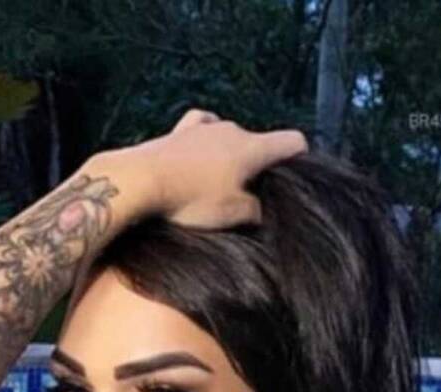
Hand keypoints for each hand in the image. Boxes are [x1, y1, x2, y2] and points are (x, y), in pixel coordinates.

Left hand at [103, 107, 307, 228]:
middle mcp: (233, 129)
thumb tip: (259, 210)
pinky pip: (202, 130)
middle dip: (259, 166)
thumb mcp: (230, 215)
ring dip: (230, 156)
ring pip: (230, 137)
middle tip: (249, 196)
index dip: (300, 157)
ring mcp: (205, 126)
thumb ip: (254, 211)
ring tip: (219, 184)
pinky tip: (199, 156)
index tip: (295, 175)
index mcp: (253, 147)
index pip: (293, 141)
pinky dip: (206, 144)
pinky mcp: (179, 131)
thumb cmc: (190, 199)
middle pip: (259, 142)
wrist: (140, 180)